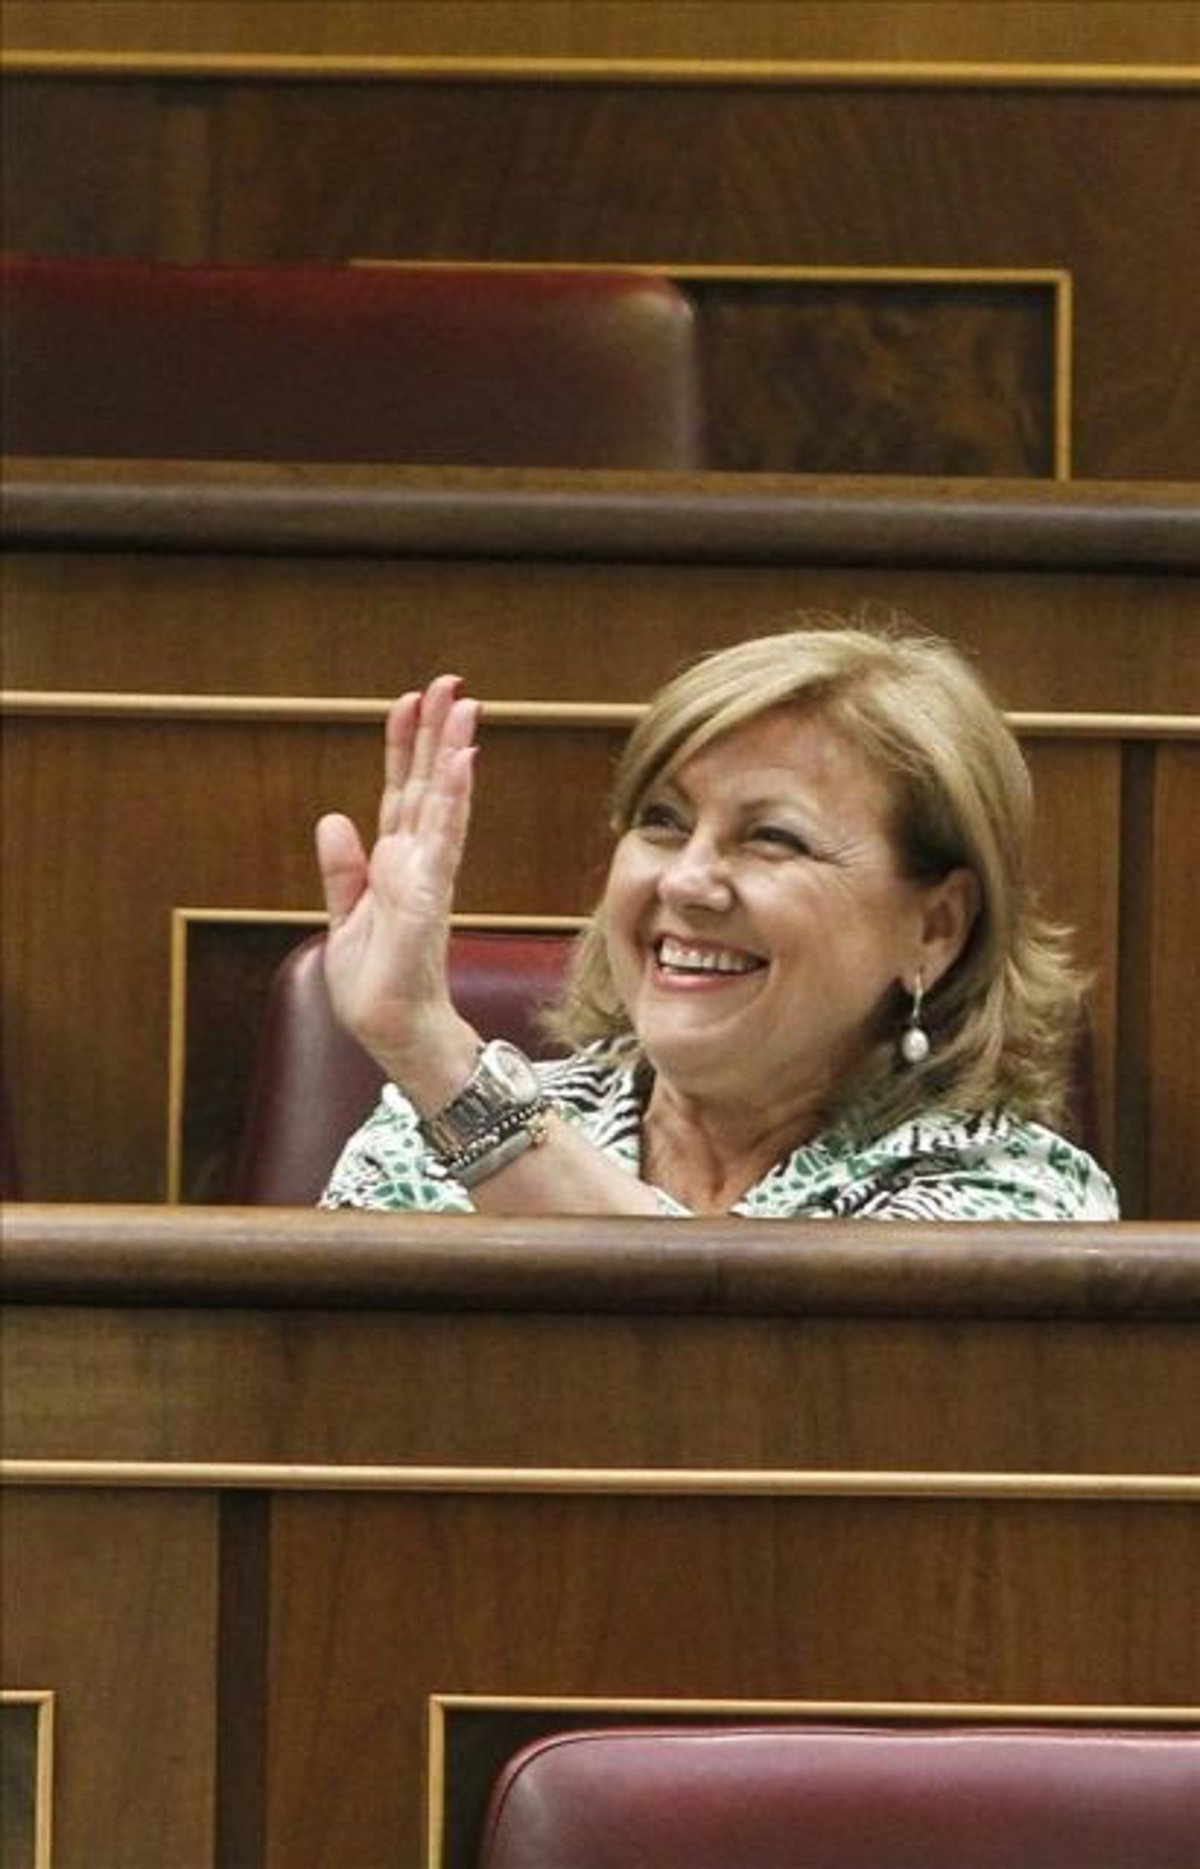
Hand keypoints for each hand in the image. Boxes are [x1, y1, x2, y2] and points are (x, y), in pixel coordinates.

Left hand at [315, 675, 481, 1094]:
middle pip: (426, 784)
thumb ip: (342, 869)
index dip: (403, 747)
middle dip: (436, 732)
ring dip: (452, 753)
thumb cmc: (375, 985)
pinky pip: (442, 840)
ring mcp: (427, 877)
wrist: (391, 1032)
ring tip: (466, 707)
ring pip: (441, 802)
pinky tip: (461, 764)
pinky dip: (452, 801)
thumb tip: (334, 818)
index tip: (409, 702)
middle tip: (450, 683)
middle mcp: (417, 863)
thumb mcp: (343, 918)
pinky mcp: (428, 898)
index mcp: (395, 865)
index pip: (400, 793)